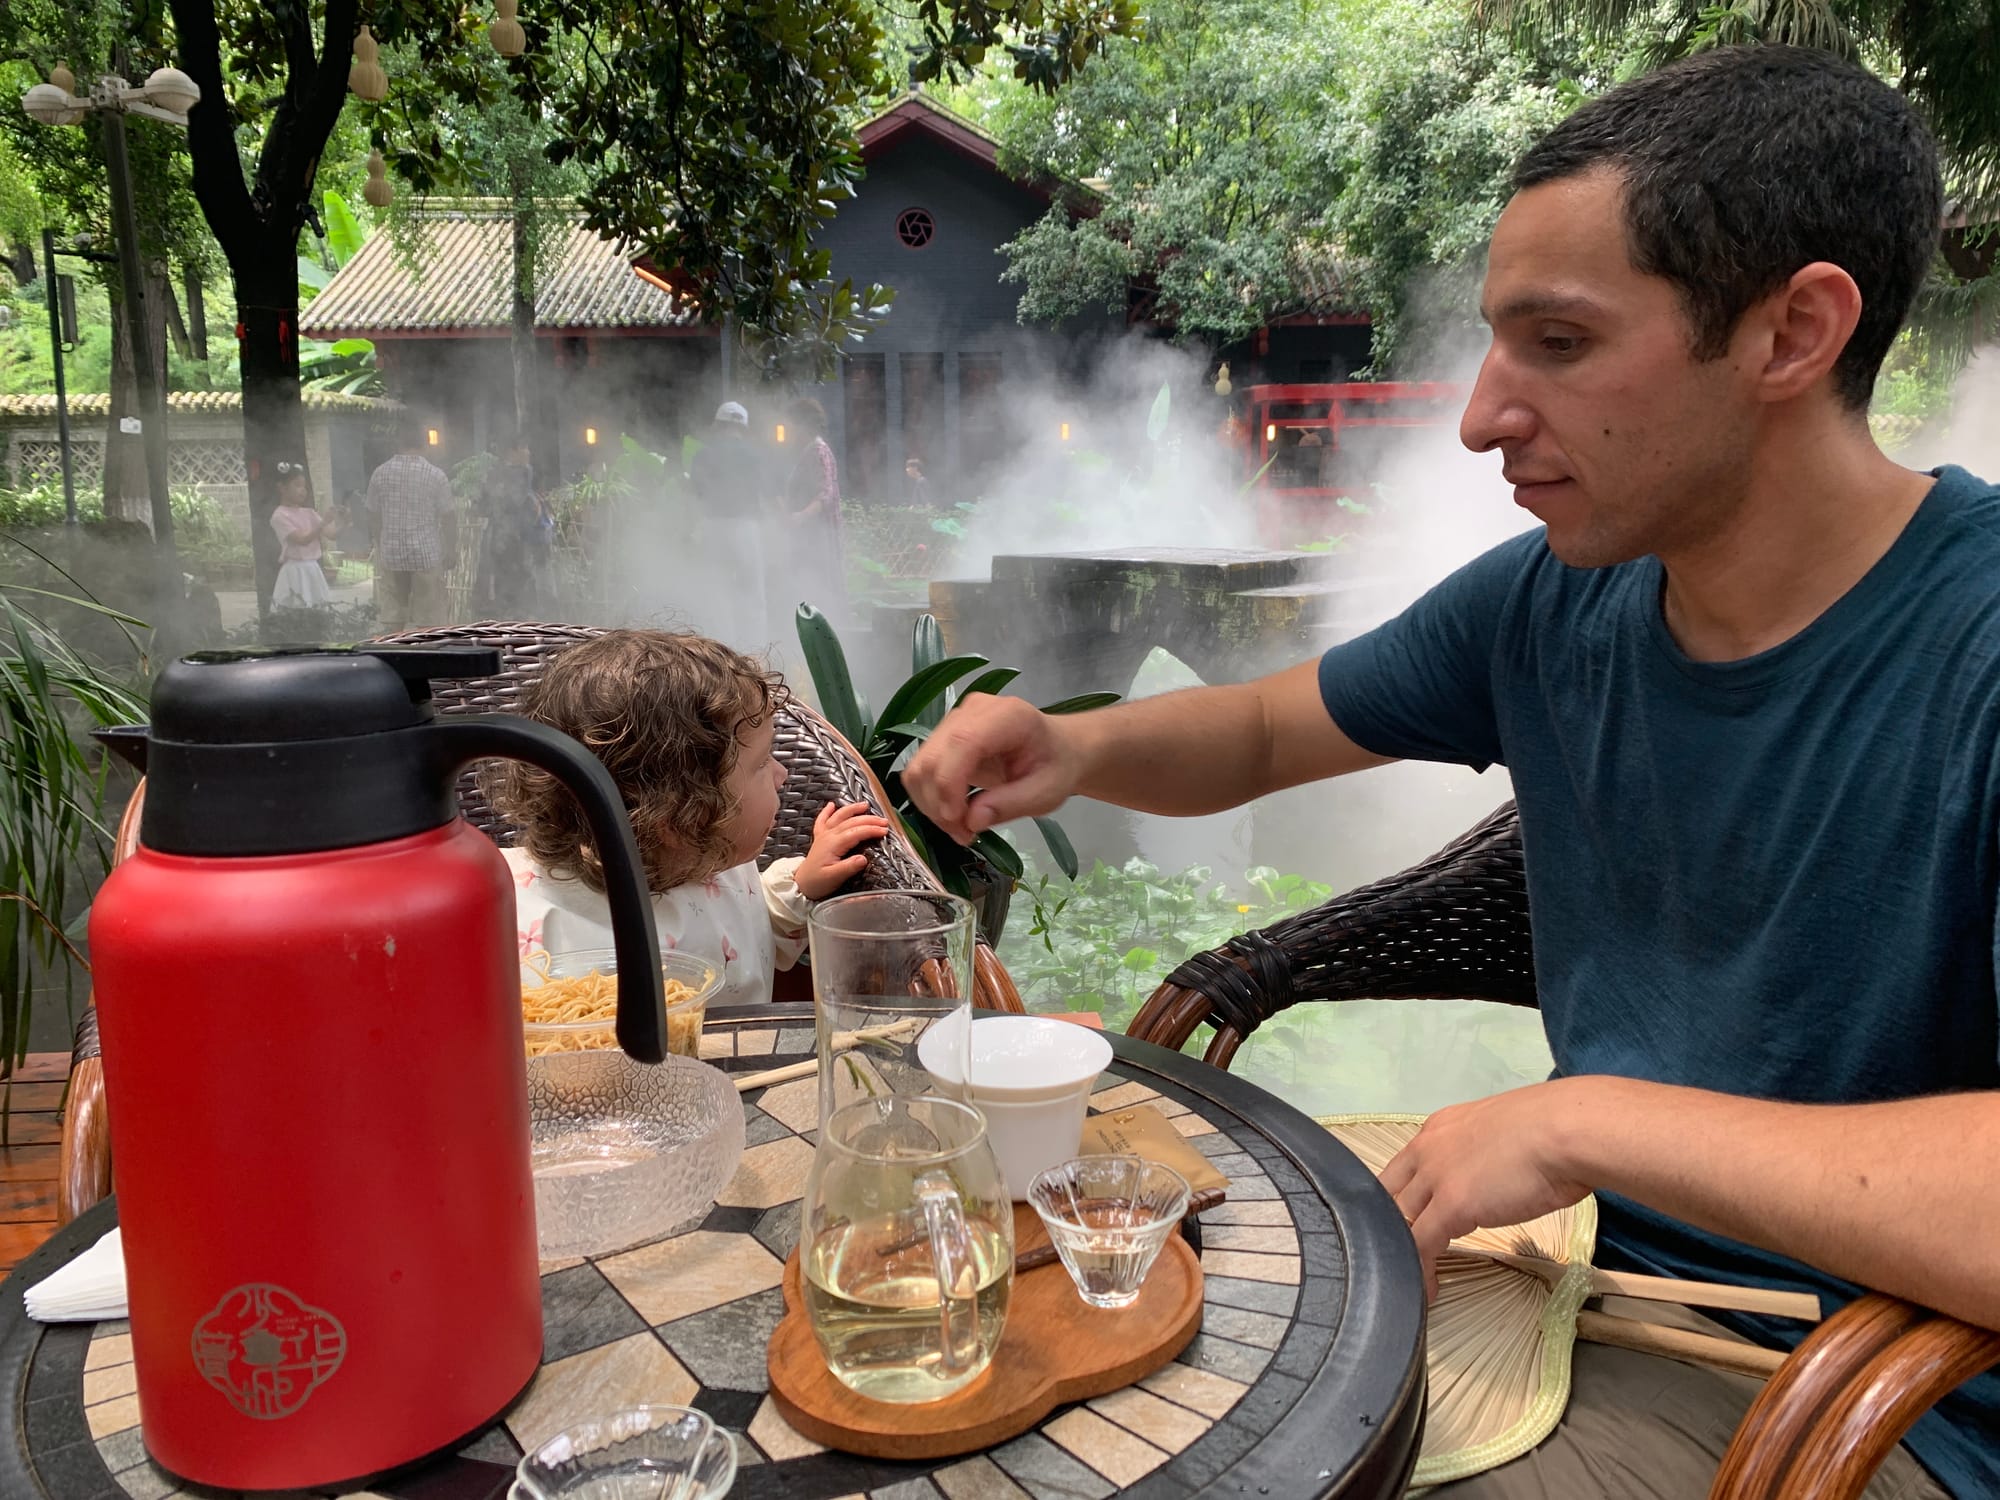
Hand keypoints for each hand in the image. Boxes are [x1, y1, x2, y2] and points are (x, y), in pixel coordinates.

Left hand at [796, 801, 892, 900]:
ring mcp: (823, 835)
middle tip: (884, 822)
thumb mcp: (835, 878)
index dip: (872, 830)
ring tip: (865, 805)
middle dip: (869, 820)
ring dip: (852, 809)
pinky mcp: (819, 838)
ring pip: (839, 817)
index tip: (884, 831)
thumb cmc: (817, 883)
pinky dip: (827, 811)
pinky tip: (831, 805)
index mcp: (833, 844)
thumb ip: (849, 867)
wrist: (800, 885)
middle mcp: (828, 836)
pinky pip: (822, 820)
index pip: (856, 832)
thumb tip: (864, 858)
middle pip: (851, 822)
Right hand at [903, 695, 1081, 845]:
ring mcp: (954, 721)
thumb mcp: (1046, 793)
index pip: (962, 742)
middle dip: (939, 803)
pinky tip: (954, 814)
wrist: (1056, 750)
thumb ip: (1011, 804)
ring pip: (919, 766)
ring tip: (961, 827)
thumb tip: (972, 820)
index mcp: (1007, 716)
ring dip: (931, 805)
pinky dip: (930, 799)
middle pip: (932, 756)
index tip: (959, 820)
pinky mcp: (943, 736)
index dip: (950, 784)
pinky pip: (921, 770)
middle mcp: (973, 711)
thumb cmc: (1056, 767)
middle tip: (964, 834)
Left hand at [1376, 1077, 1603, 1298]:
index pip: (1402, 1169)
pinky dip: (1421, 1270)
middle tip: (1404, 1257)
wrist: (1567, 1130)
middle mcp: (1428, 1149)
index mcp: (1440, 1129)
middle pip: (1391, 1196)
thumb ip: (1484, 1154)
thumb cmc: (1553, 1130)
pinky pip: (1421, 1244)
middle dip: (1394, 1229)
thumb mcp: (1502, 1135)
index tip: (1410, 1225)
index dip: (1401, 1200)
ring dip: (1405, 1253)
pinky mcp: (1451, 1204)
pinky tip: (1429, 1290)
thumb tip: (1492, 1175)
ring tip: (1412, 1281)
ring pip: (1400, 1222)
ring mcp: (1436, 1176)